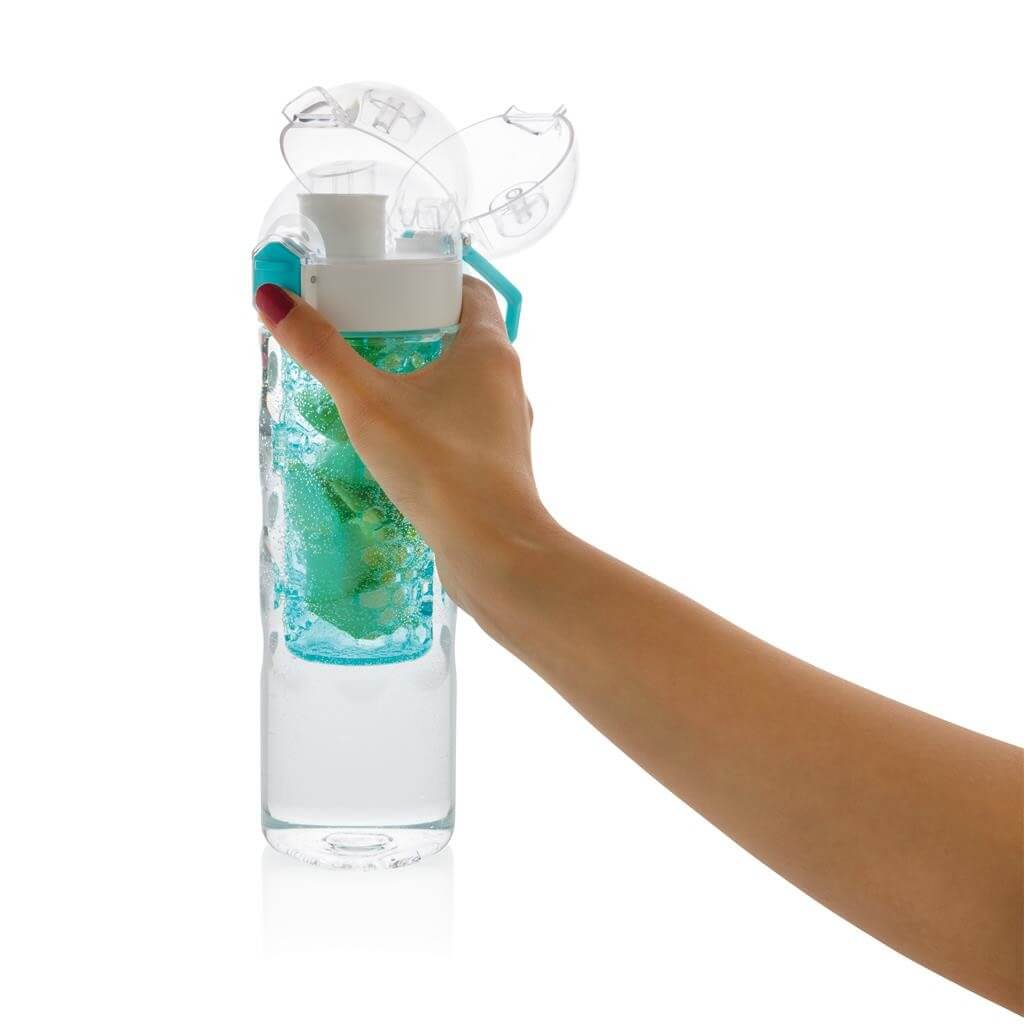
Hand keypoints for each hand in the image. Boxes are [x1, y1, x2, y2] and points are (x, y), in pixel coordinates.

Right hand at [254, 277, 556, 609]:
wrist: (494, 551)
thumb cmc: (438, 466)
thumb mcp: (368, 403)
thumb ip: (321, 351)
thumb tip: (272, 298)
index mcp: (490, 351)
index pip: (471, 292)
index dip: (433, 281)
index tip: (392, 284)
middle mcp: (509, 383)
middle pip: (466, 338)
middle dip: (420, 331)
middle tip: (371, 334)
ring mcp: (509, 429)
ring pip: (468, 388)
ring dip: (430, 381)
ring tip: (380, 388)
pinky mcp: (500, 468)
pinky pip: (466, 428)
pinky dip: (438, 423)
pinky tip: (404, 443)